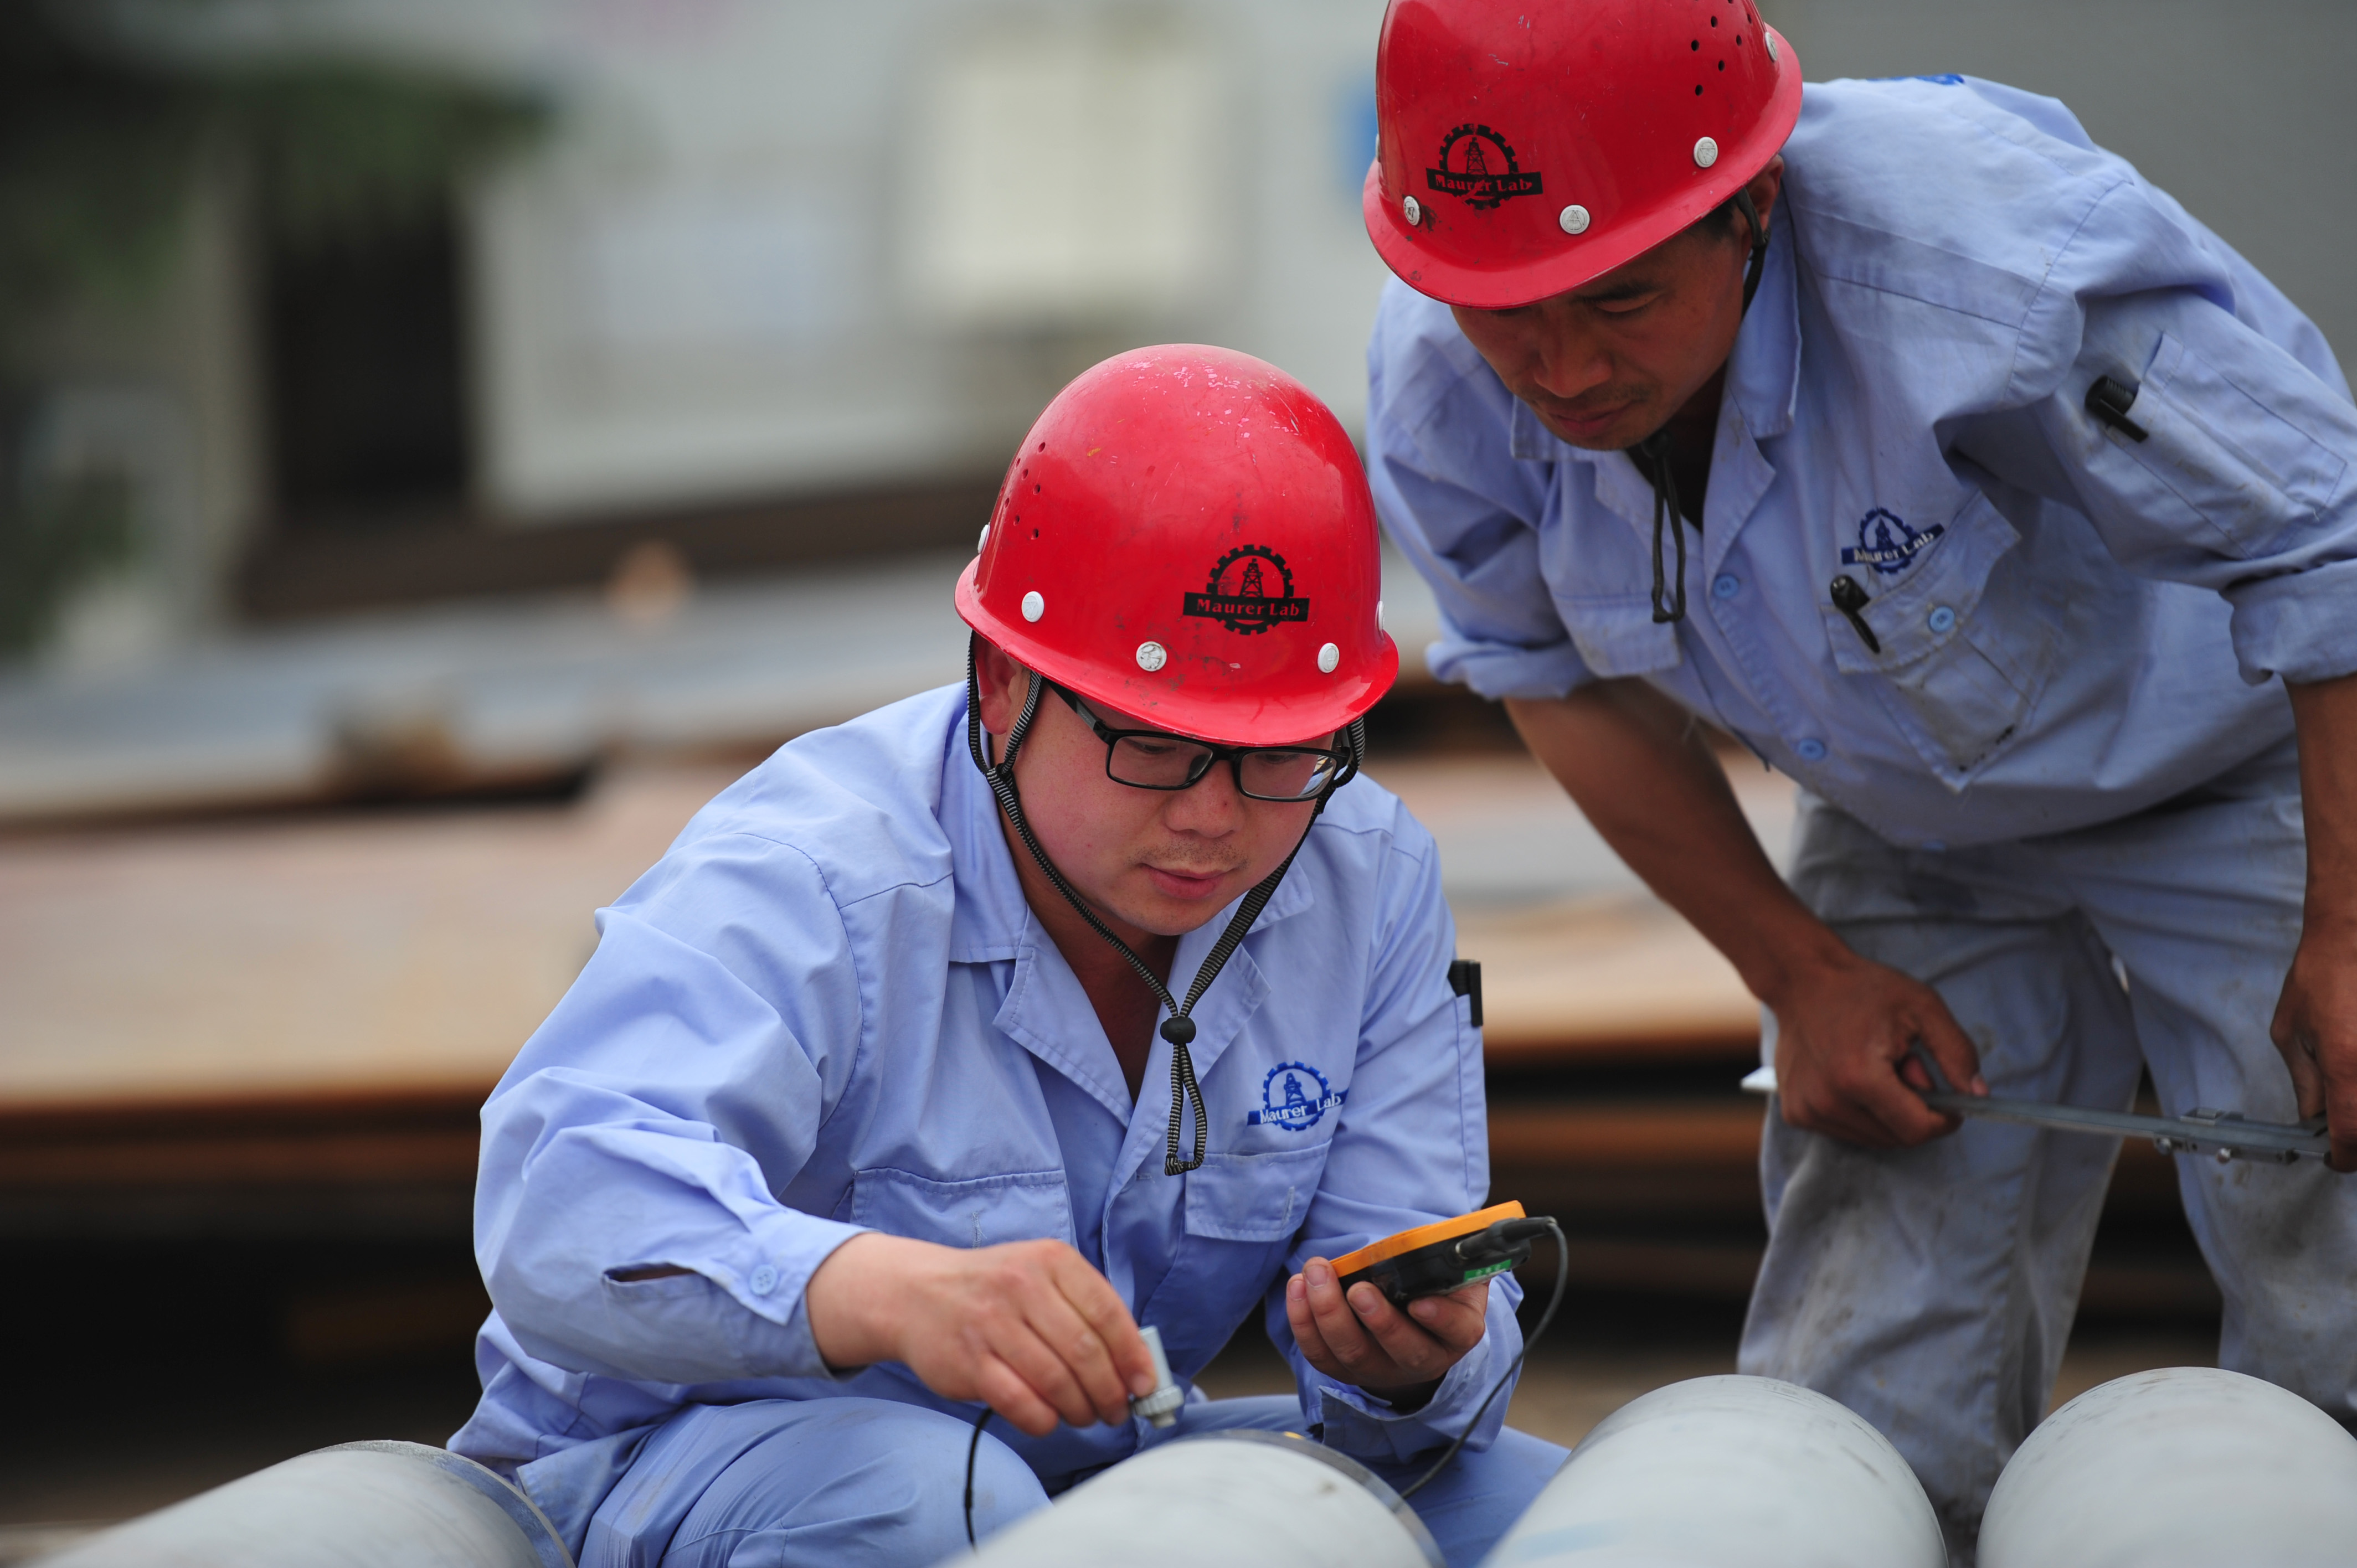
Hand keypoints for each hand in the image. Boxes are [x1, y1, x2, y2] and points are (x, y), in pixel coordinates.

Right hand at [803, 1233, 1157, 1436]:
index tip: (1145, 1384)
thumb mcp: (1039, 1275)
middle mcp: (1022, 1286)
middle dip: (1110, 1392)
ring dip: (1081, 1410)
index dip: (1133, 1355)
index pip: (1108, 1313)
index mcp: (1051, 1261)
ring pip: (1057, 1381)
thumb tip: (1134, 1361)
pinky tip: (1050, 1420)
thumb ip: (1084, 1308)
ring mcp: (993, 1324)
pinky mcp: (970, 1361)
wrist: (915, 1293)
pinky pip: (1022, 1403)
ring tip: (1085, 1416)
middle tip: (1116, 1410)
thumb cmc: (992, 1289)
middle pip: (1086, 1353)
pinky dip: (1045, 1420)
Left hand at [1285, 1256, 1487, 1407]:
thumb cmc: (1432, 1287)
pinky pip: (1320, 1355)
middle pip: (1403, 1351)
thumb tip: (1429, 1235)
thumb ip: (1445, 1256)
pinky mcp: (1346, 1370)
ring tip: (1315, 1275)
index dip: (1440, 1319)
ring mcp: (1382, 1369)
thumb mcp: (1452, 1271)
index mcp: (1457, 1331)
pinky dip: (1304, 1323)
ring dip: (1330, 1314)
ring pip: (1354, 1354)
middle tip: (1358, 1289)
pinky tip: (1297, 1287)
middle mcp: (1423, 1358)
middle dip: (1377, 1319)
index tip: (1419, 1302)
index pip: (1457, 1330)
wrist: (1412, 1327)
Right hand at [1768, 946, 1985, 1147]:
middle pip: (1897, 1138)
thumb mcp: (1922, 1008)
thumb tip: (1978, 1095)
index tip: (1950, 1101)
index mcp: (1859, 1077)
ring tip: (1876, 1067)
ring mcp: (1807, 1110)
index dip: (1943, 1119)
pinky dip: (1862, 1112)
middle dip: (1913, 1109)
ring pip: (1874, 1138)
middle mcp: (1827, 1102)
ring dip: (1887, 1112)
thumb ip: (1957, 1053)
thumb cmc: (1862, 989)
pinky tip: (1852, 1076)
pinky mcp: (1796, 1113)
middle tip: (1905, 1065)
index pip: (1917, 1130)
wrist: (1800, 980)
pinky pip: (1848, 1130)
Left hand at [2269, 916, 2356, 1171]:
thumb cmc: (2320, 977)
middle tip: (2342, 1134)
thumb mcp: (2291, 1033)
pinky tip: (2350, 1066)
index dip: (2345, 1158)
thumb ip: (2305, 1084)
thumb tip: (2313, 1121)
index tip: (2337, 1161)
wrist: (2351, 936)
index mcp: (2347, 1067)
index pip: (2353, 1135)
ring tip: (2344, 1085)